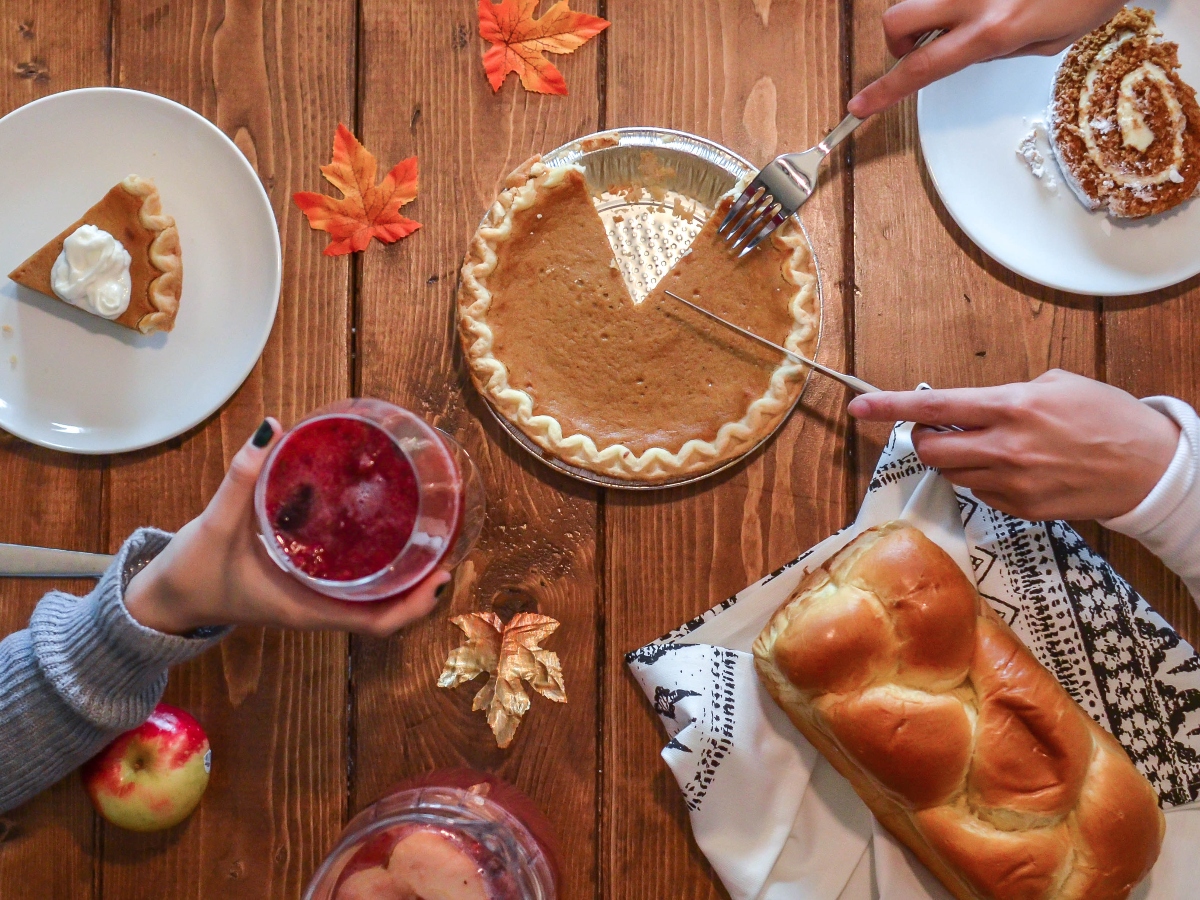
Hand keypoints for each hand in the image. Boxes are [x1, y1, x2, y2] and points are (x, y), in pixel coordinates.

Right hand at [124, 419, 449, 636]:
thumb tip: (270, 428)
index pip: (377, 622)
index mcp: (307, 608)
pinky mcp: (305, 585)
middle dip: (422, 584)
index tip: (442, 575)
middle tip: (450, 542)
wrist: (165, 600)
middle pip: (388, 608)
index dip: (416, 604)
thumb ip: (242, 479)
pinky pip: (353, 581)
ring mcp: (314, 599)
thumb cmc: (192, 573)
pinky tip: (385, 529)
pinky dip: (377, 563)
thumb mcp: (215, 526)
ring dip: (405, 573)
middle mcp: (319, 608)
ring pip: (374, 596)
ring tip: (432, 533)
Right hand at [847, 0, 1124, 117]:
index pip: (922, 69)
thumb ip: (999, 49)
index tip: (860, 106)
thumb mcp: (1047, 41)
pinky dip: (960, 2)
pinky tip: (995, 1)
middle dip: (899, 39)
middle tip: (922, 46)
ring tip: (973, 13)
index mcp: (992, 30)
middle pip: (898, 20)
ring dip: (935, 11)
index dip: (885, 92)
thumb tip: (971, 49)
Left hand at [847, 370, 1179, 520]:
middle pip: (931, 451)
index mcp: (1011, 407)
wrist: (1149, 467)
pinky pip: (979, 493)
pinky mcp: (1020, 509)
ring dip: (955, 460)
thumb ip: (1006, 395)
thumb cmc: (1106, 417)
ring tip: (988, 447)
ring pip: (951, 474)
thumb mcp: (1056, 384)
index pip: (934, 408)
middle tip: (939, 431)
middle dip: (925, 440)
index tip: (860, 408)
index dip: (891, 407)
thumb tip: (972, 408)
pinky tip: (1011, 468)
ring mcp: (1011, 483)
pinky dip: (982, 479)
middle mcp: (1005, 447)